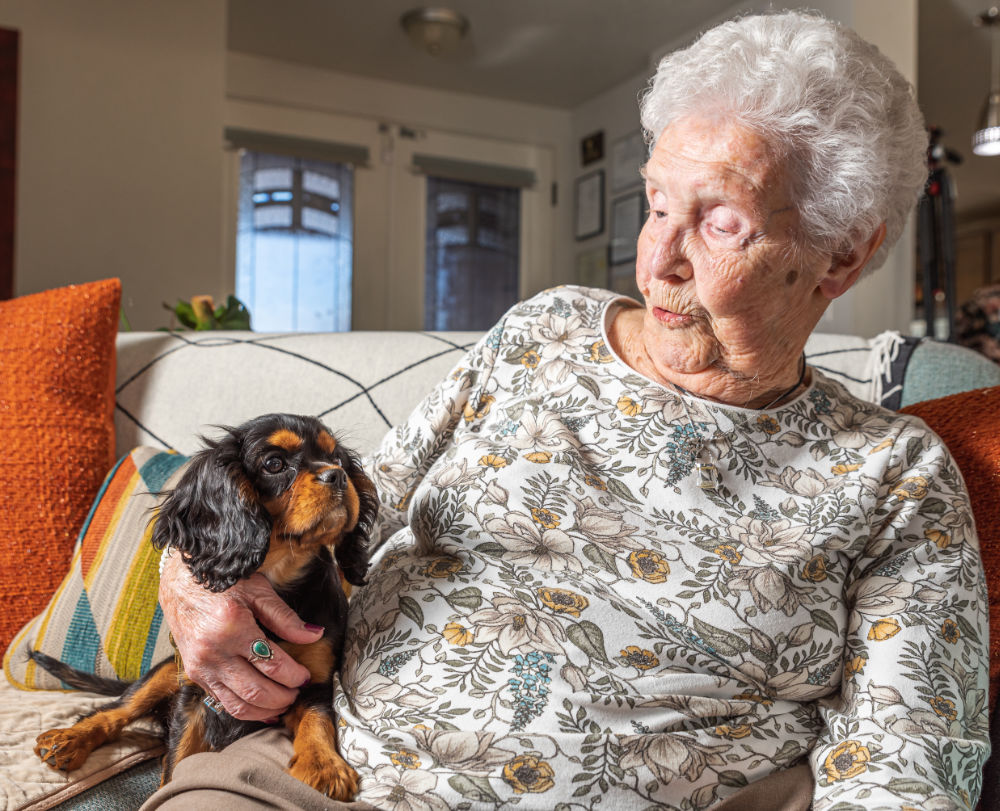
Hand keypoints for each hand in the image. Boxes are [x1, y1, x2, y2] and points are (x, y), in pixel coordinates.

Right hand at [158, 551, 323, 720]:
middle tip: (299, 692)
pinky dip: (244, 710)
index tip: (306, 676)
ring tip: (284, 703)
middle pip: (256, 691)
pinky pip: (221, 702)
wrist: (180, 582)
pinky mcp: (194, 674)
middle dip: (283, 697)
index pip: (272, 664)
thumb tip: (314, 635)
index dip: (294, 676)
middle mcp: (213, 652)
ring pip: (237, 704)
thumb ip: (286, 617)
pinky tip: (261, 709)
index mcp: (232, 628)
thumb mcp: (258, 591)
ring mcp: (201, 666)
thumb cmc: (222, 582)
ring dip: (265, 711)